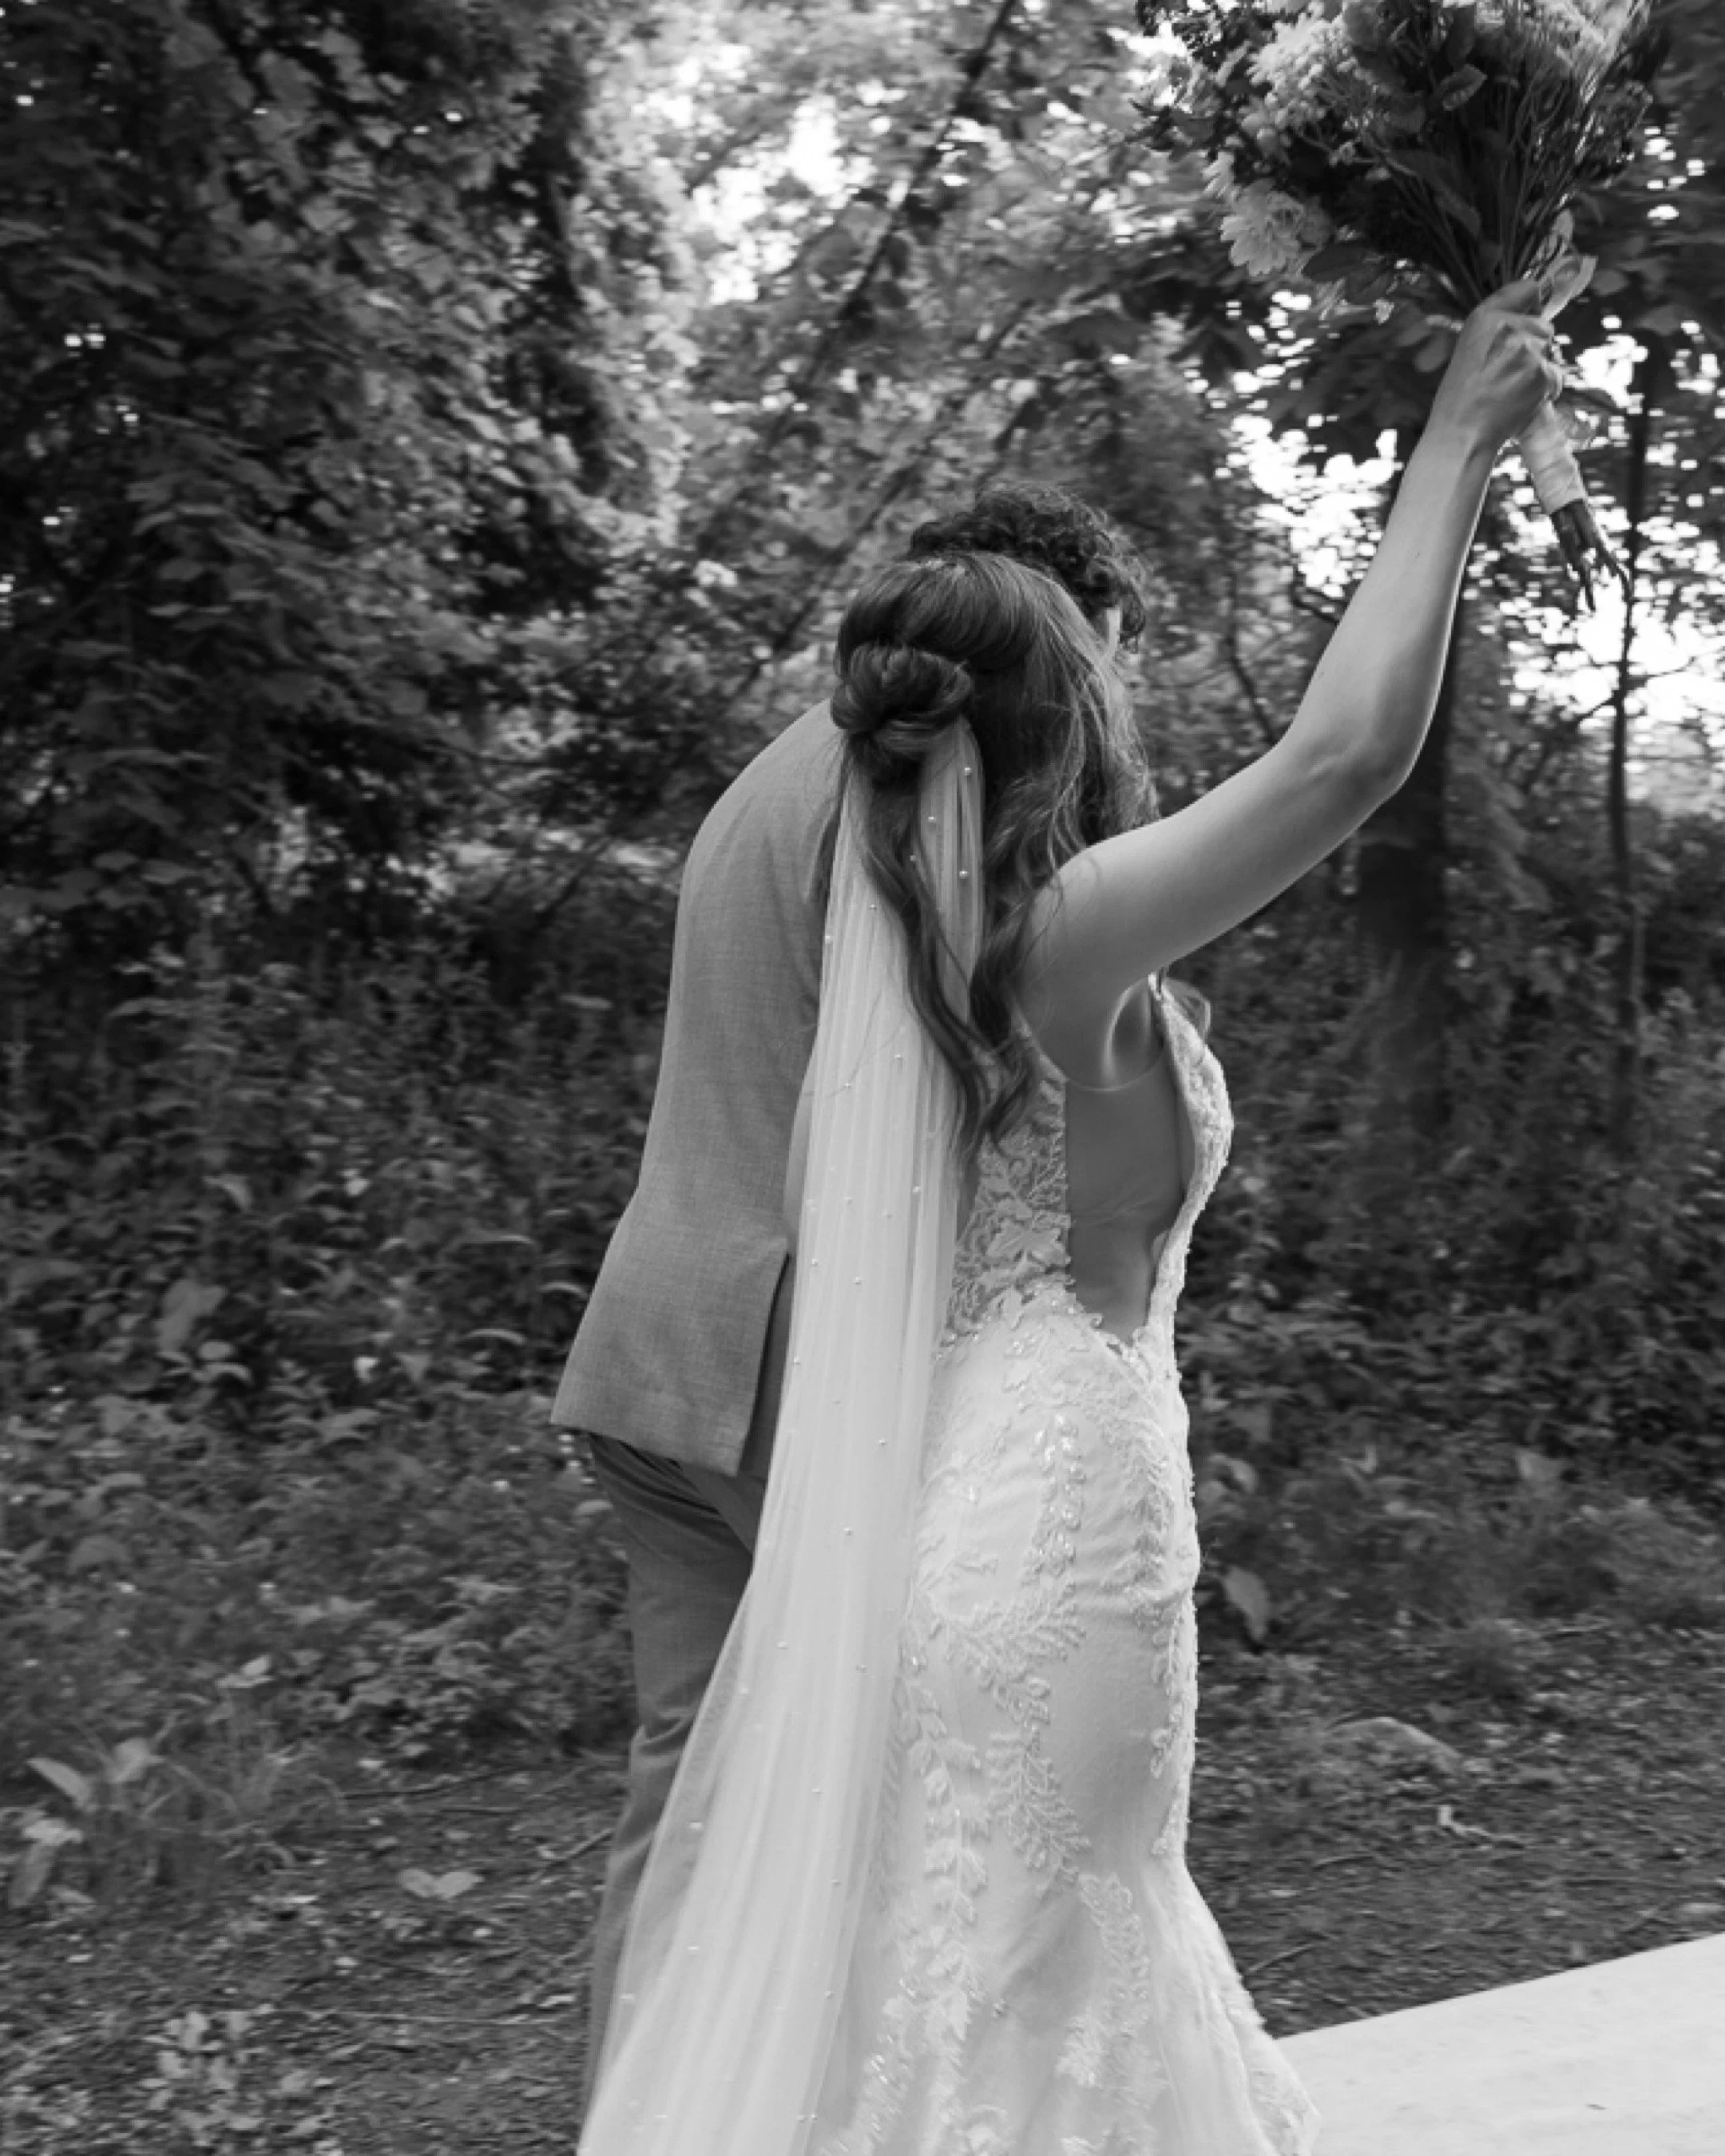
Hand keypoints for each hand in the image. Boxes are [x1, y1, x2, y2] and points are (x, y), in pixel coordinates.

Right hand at [1428, 279, 1565, 453]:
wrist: (1462, 433)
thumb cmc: (1461, 398)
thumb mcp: (1469, 348)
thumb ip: (1497, 327)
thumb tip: (1533, 311)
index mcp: (1485, 317)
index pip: (1528, 288)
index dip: (1533, 302)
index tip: (1532, 312)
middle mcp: (1508, 327)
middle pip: (1544, 326)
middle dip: (1535, 345)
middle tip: (1510, 371)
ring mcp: (1528, 350)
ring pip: (1550, 352)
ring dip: (1540, 369)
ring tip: (1512, 388)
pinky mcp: (1542, 373)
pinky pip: (1556, 375)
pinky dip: (1545, 389)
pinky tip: (1522, 399)